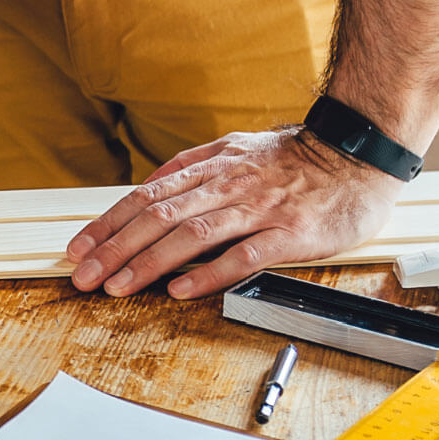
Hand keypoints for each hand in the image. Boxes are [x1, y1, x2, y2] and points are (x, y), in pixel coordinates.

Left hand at [63, 130, 405, 298]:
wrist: (360, 156)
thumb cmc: (296, 160)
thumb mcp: (236, 150)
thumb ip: (193, 169)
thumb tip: (149, 187)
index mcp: (211, 166)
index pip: (145, 196)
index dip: (107, 223)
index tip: (77, 248)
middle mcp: (227, 185)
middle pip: (158, 216)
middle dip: (114, 249)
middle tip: (83, 276)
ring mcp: (258, 209)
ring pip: (191, 235)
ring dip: (148, 263)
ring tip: (117, 286)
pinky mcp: (290, 233)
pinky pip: (243, 255)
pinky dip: (208, 273)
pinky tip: (180, 289)